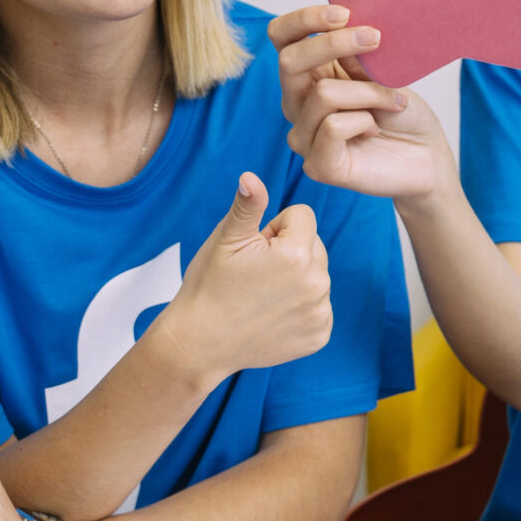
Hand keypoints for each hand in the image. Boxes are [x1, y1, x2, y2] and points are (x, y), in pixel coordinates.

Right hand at [158, 172, 334, 378]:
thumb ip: (247, 205)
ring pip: (316, 275)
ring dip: (296, 279)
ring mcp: (320, 312)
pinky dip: (300, 308)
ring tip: (261, 296)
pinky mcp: (320, 335)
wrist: (200, 344)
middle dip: (289, 252)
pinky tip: (272, 316)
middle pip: (314, 245)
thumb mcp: (225, 239)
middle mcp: (317, 283)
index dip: (274, 228)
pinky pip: (319, 306)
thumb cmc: (209, 286)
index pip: (302, 216)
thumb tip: (251, 176)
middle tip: (255, 274)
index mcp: (296, 254)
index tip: (253, 250)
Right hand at [271, 6, 455, 202]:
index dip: (305, 19)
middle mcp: (297, 104)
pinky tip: (375, 129)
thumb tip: (343, 24)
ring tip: (393, 102)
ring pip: (324, 94)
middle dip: (334, 43)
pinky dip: (365, 121)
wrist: (427, 156)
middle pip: (289, 60)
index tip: (344, 13)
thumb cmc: (402, 112)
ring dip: (369, 92)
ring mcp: (304, 136)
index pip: (282, 36)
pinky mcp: (318, 165)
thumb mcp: (381, 71)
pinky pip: (333, 127)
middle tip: (375, 38)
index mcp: (309, 74)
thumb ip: (355, 52)